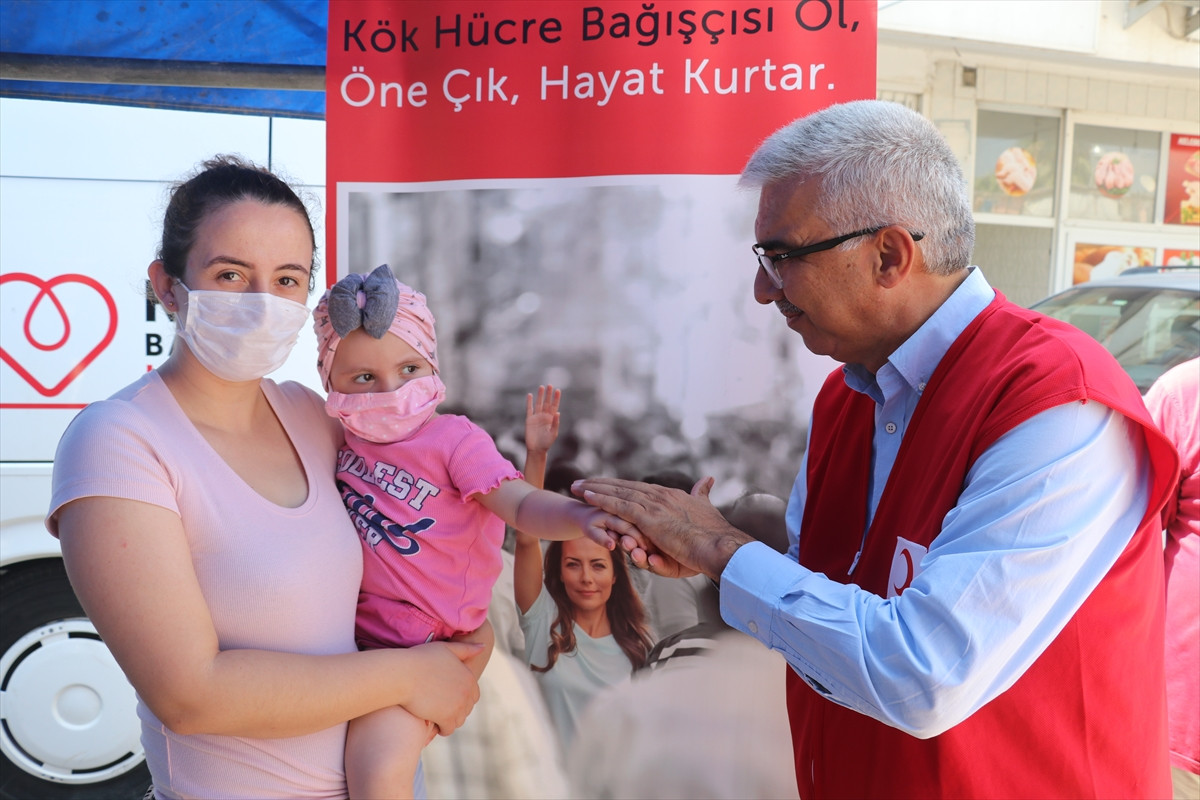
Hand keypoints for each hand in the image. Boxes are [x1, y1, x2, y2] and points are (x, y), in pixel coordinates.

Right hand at [398, 640, 481, 735]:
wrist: (403, 674)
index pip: (474, 695)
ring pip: (459, 720)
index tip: (449, 697)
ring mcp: (457, 706)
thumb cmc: (420, 659)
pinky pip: (448, 730)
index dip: (462, 697)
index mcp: (469, 677)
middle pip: (466, 709)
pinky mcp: (445, 718)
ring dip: (450, 720)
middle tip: (441, 708)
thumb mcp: (446, 648)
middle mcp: (467, 693)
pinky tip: (433, 724)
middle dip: (456, 709)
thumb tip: (483, 646)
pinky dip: (442, 729)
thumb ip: (466, 649)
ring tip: (436, 715)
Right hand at [525, 385, 560, 454]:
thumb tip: (558, 413)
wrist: (536, 449)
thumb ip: (555, 423)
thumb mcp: (553, 433)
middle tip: (550, 385)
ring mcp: (537, 417)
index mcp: (551, 419)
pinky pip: (529, 409)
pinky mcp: (529, 420)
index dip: (556, 398)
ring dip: (540, 396)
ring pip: (539, 403)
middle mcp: (544, 416)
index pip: (554, 406)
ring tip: (542, 387)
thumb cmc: (547, 443)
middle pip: (547, 402)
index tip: (558, 390)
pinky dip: (529, 402)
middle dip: (548, 394)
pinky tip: (530, 395)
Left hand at [573, 476, 752, 580]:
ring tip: (575, 487)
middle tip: (580, 483)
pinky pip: (619, 506)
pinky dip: (602, 499)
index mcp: (669, 495)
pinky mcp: (648, 518)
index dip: (618, 486)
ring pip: (617, 493)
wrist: (718, 544)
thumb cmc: (714, 534)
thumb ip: (702, 493)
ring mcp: (653, 505)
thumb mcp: (705, 508)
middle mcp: (659, 495)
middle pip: (623, 487)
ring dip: (594, 489)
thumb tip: (708, 479)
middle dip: (600, 485)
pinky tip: (586, 496)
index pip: (638, 488)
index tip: (602, 484)